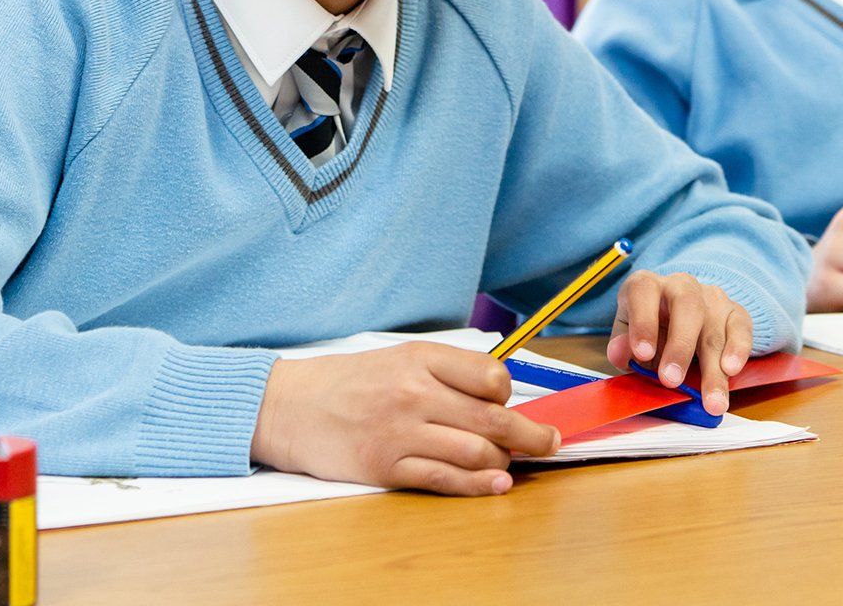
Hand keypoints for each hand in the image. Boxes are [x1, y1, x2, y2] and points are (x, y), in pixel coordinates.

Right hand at [251, 342, 559, 496]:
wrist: (290, 406)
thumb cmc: (349, 382)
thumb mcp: (398, 358)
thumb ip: (445, 372)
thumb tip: (497, 393)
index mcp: (421, 358)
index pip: (490, 375)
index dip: (509, 392)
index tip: (510, 401)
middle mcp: (415, 393)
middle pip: (493, 418)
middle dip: (531, 434)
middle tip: (551, 441)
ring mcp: (402, 432)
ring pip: (476, 451)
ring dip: (505, 461)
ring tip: (513, 463)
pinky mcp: (389, 467)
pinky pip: (447, 479)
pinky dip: (479, 485)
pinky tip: (498, 484)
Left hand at [605, 271, 752, 415]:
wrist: (679, 318)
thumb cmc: (650, 330)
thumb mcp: (628, 337)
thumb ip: (622, 347)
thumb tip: (620, 354)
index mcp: (647, 286)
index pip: (644, 292)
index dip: (643, 322)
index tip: (642, 354)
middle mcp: (680, 285)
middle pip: (687, 307)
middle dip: (680, 347)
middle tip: (672, 381)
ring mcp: (711, 297)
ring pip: (714, 328)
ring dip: (713, 369)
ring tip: (712, 400)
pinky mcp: (735, 312)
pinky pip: (741, 327)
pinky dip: (739, 349)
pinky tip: (732, 370)